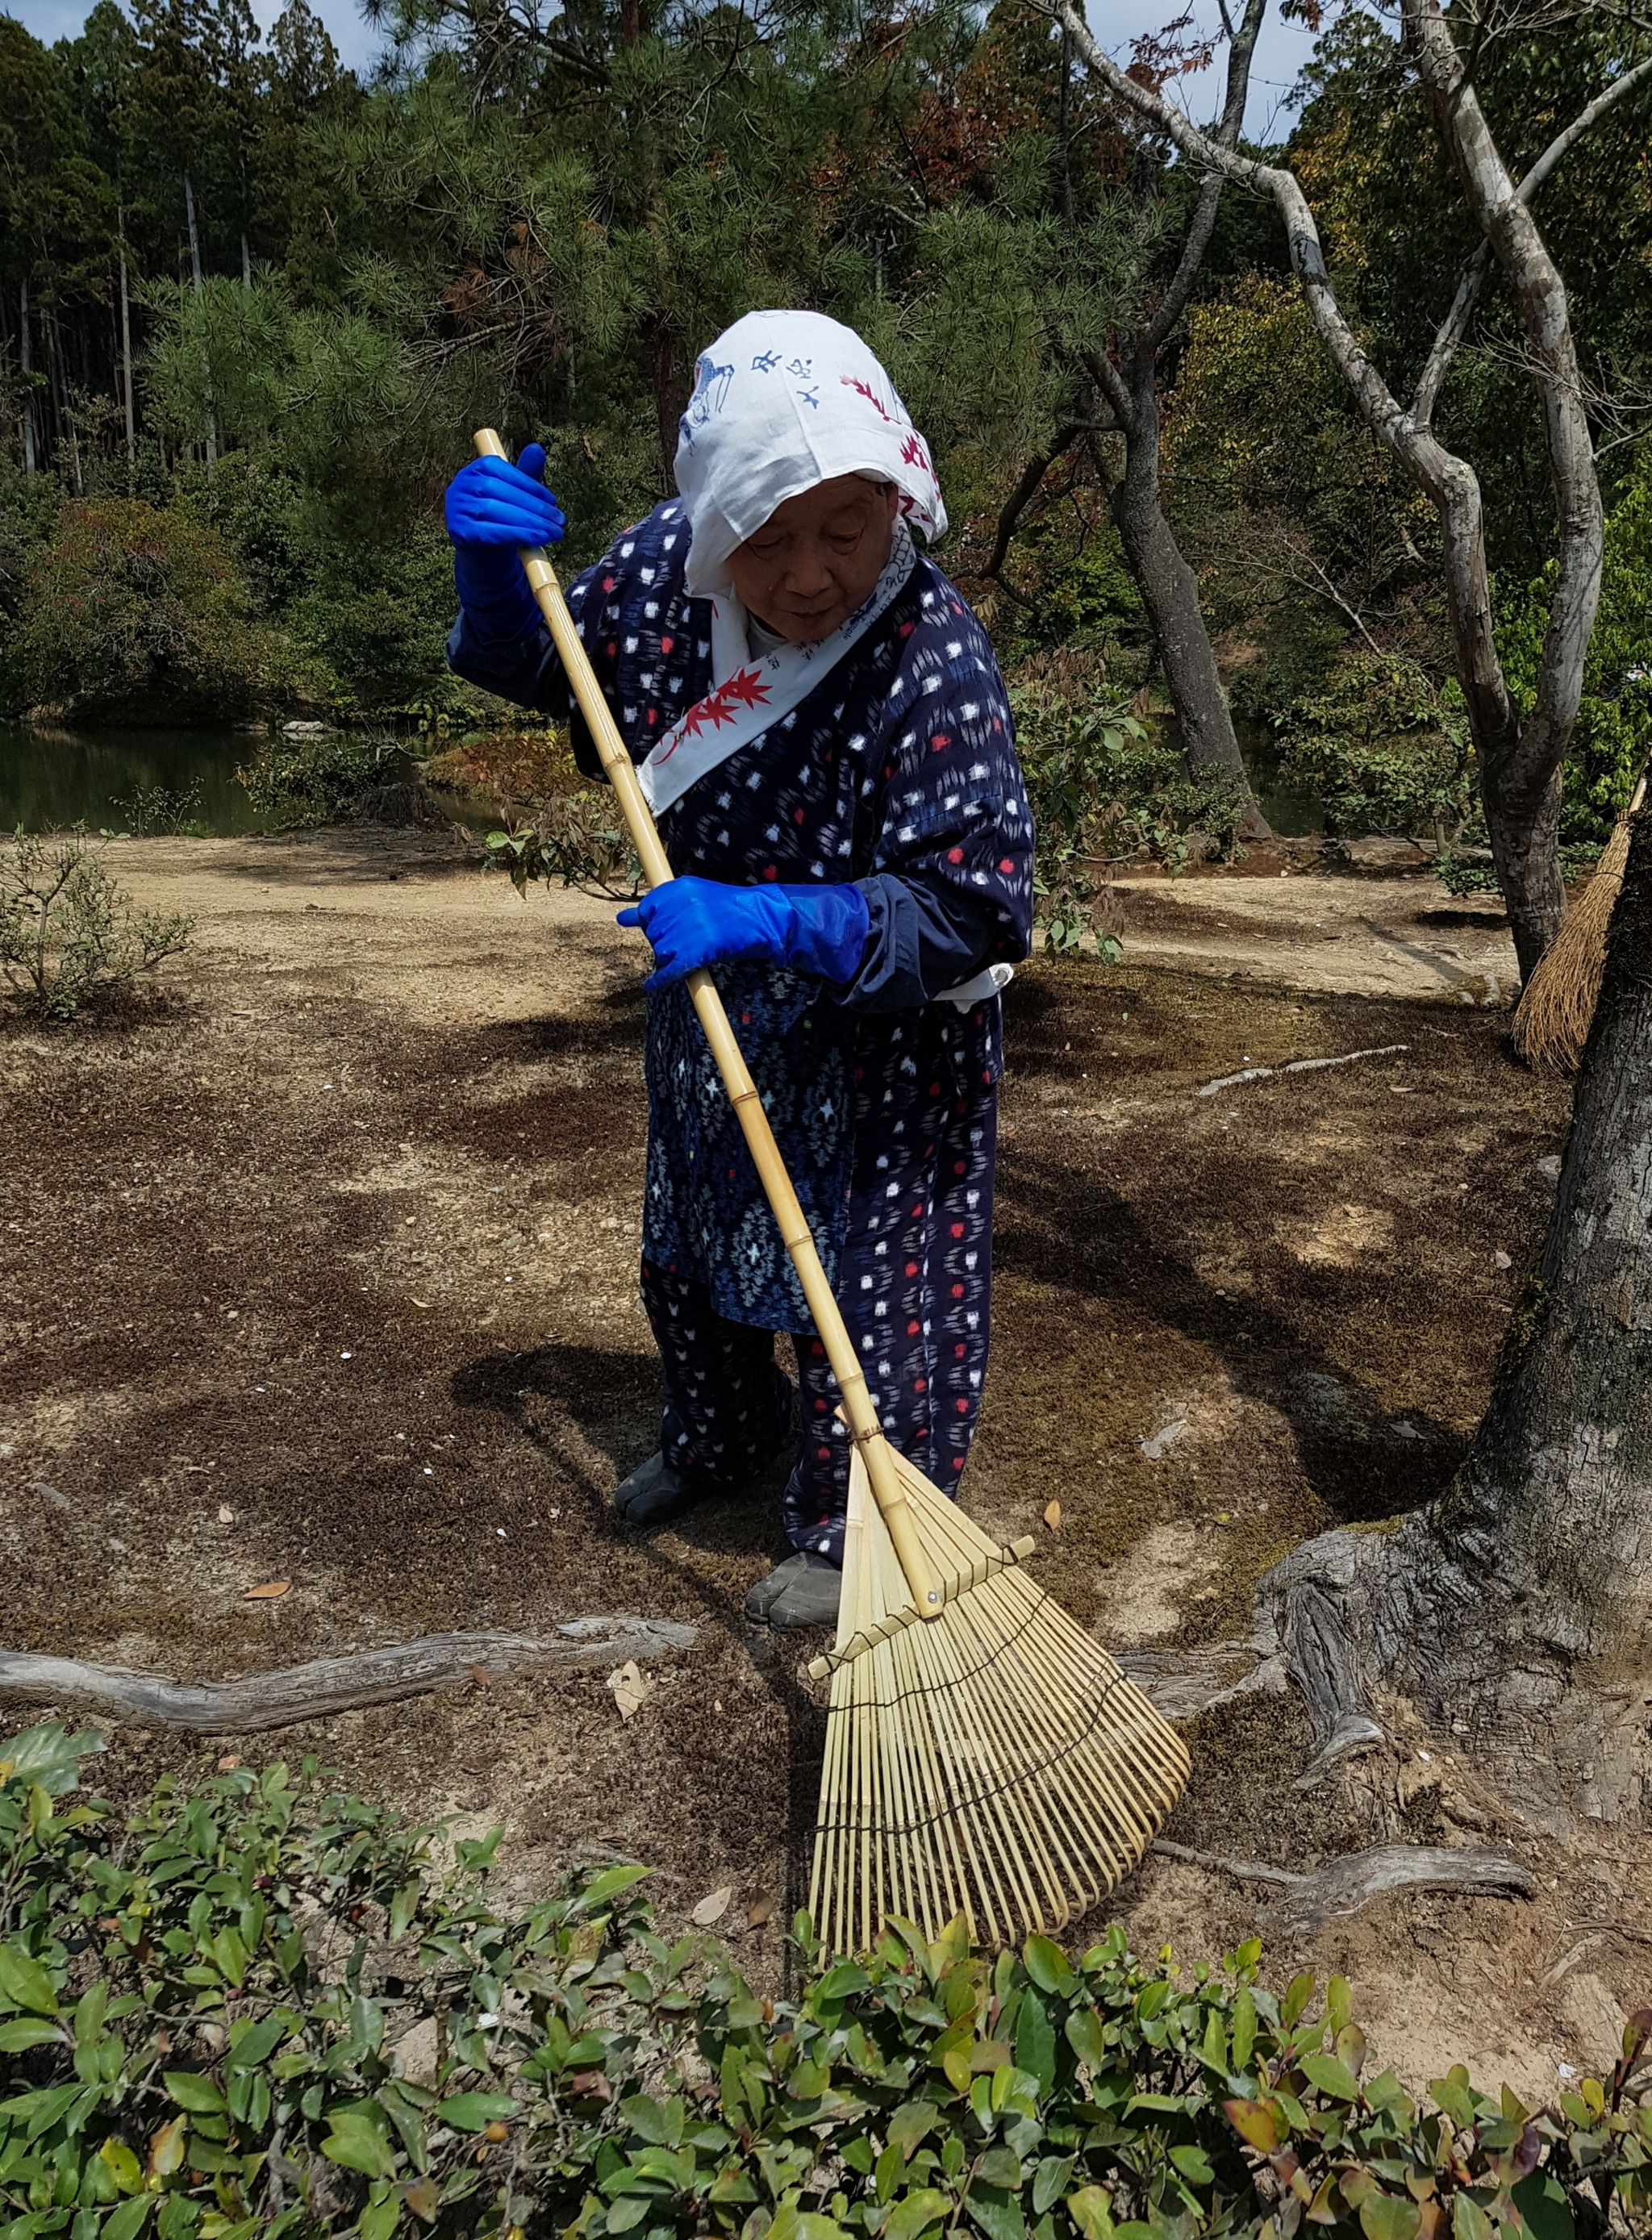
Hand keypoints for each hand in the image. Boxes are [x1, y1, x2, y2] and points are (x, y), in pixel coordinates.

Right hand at [446, 443, 563, 643]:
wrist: (483, 557)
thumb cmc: (501, 521)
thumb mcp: (515, 498)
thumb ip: (525, 476)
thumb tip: (537, 449)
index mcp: (475, 469)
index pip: (504, 472)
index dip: (530, 486)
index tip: (553, 501)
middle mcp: (460, 485)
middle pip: (499, 491)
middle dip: (533, 507)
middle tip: (559, 520)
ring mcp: (455, 507)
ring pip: (495, 511)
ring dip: (528, 522)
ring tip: (553, 532)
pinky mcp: (457, 531)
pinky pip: (489, 531)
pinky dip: (515, 535)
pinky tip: (537, 540)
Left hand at [617, 877, 869, 991]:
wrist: (759, 918)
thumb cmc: (729, 907)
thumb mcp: (695, 893)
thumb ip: (660, 905)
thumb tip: (622, 919)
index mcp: (678, 889)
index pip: (648, 910)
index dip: (655, 921)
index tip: (668, 925)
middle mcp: (679, 908)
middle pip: (654, 934)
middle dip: (665, 940)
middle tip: (689, 939)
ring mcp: (686, 931)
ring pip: (660, 952)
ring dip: (670, 957)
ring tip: (693, 951)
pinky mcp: (695, 953)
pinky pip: (668, 971)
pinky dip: (658, 980)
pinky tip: (651, 985)